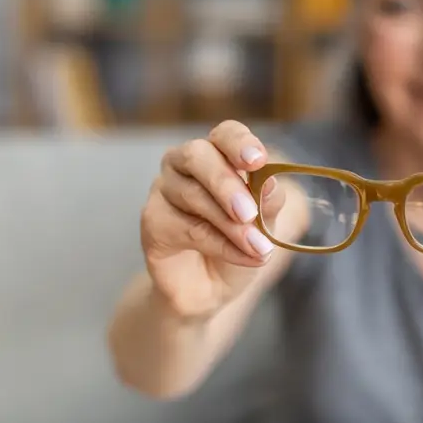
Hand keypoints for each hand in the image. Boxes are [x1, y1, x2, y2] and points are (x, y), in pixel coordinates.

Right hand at [139, 121, 287, 318]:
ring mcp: (164, 189)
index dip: (240, 143)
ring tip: (259, 248)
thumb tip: (270, 181)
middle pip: (198, 155)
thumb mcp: (265, 224)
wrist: (212, 288)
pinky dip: (217, 244)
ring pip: (192, 194)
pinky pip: (183, 226)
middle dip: (227, 184)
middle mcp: (185, 164)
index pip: (225, 133)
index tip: (257, 161)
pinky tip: (241, 256)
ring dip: (230, 224)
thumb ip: (268, 202)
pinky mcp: (152, 220)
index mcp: (217, 153)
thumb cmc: (239, 243)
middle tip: (250, 213)